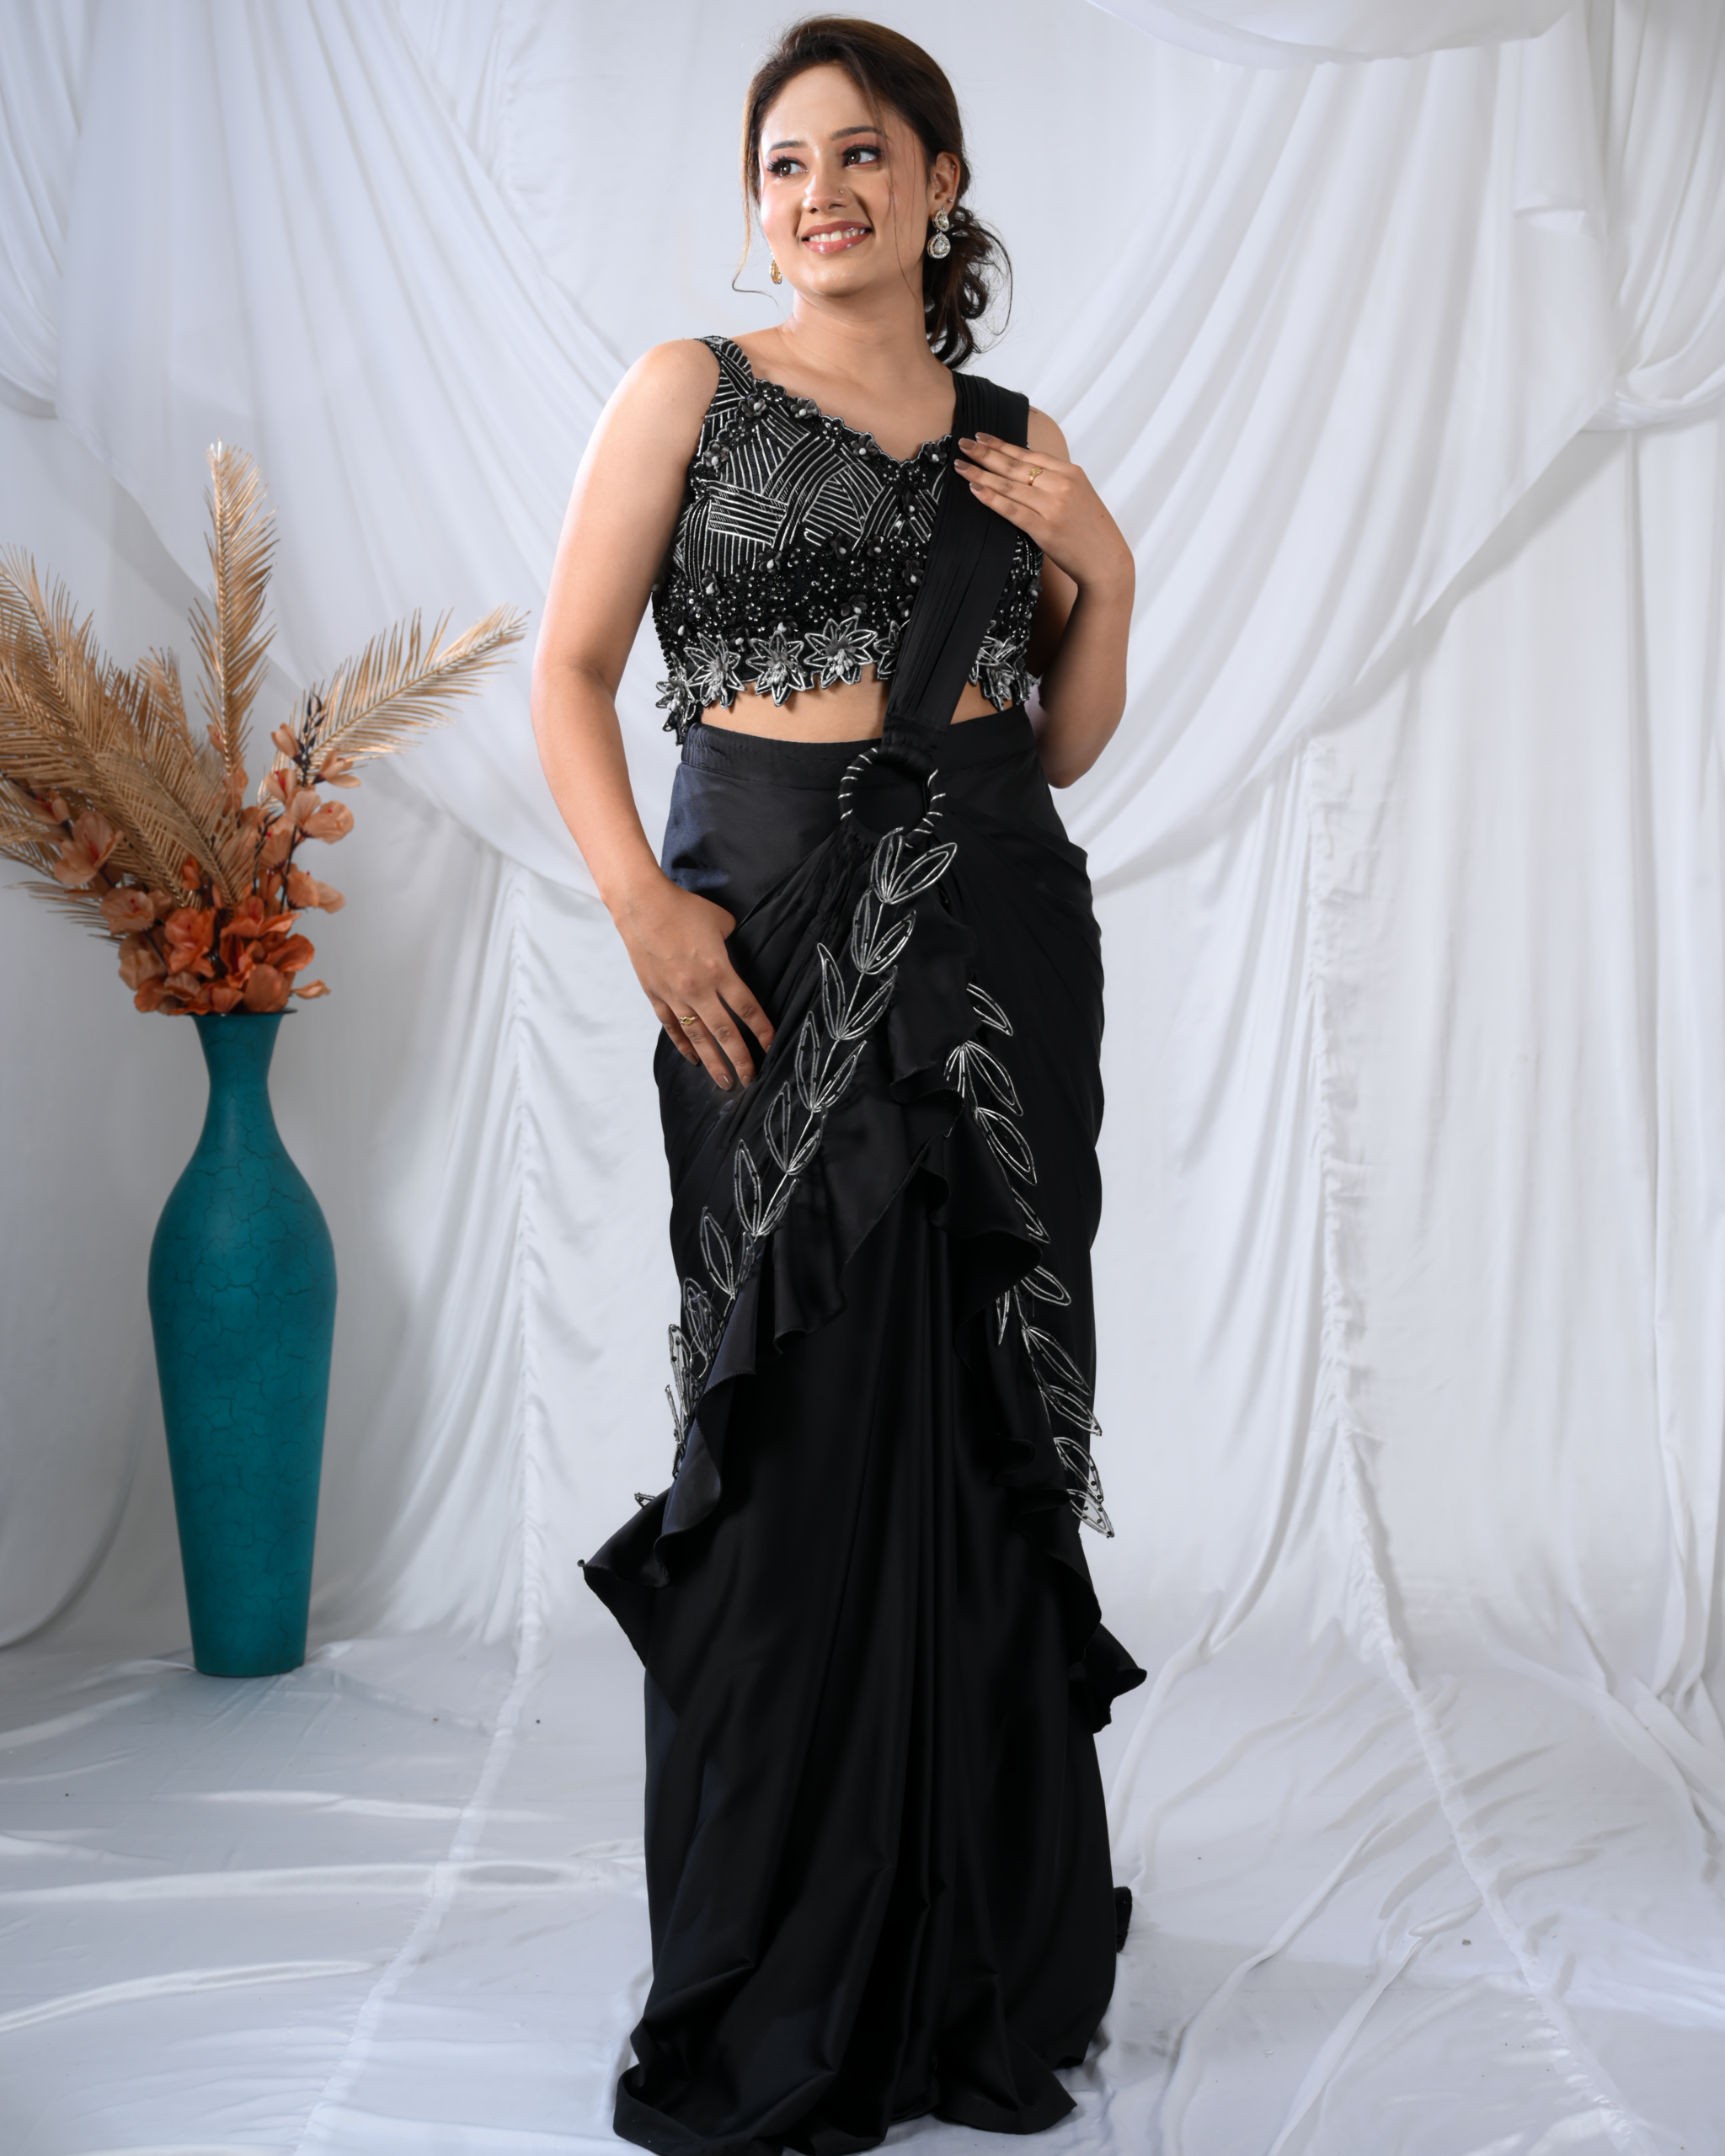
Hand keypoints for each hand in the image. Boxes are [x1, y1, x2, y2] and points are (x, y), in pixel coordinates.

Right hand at [612, 874, 774, 1088]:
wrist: (641, 905)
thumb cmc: (683, 908)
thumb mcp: (721, 922)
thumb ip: (732, 943)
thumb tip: (733, 954)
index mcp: (719, 971)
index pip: (746, 1008)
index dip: (761, 1030)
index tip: (771, 1047)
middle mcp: (698, 989)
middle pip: (725, 1032)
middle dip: (740, 1059)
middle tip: (750, 1080)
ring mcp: (674, 995)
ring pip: (697, 1037)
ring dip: (712, 1062)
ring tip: (724, 1082)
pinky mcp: (655, 994)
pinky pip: (671, 1026)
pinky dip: (683, 1044)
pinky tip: (693, 1059)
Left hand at [954, 434, 1132, 596]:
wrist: (1107, 562)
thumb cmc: (1092, 531)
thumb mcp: (1079, 495)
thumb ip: (1055, 481)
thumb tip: (1025, 470)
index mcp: (1071, 472)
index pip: (1029, 454)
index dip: (1002, 444)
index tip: (981, 437)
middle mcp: (1062, 485)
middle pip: (1015, 465)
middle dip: (985, 453)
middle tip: (963, 444)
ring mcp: (1053, 506)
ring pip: (1009, 485)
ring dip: (981, 474)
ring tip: (961, 466)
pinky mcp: (1045, 529)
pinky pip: (1012, 510)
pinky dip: (992, 498)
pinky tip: (975, 489)